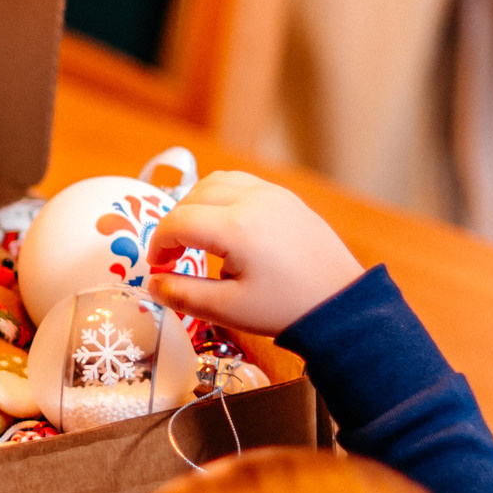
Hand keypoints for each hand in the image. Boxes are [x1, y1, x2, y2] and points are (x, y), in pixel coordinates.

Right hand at [141, 171, 365, 336]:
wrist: (340, 304)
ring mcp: (273, 195)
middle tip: (173, 256)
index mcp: (236, 227)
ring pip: (217, 182)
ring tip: (195, 236)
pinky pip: (243, 184)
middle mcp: (253, 200)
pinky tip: (225, 226)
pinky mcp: (287, 198)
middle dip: (175, 224)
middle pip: (194, 196)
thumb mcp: (228, 310)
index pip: (178, 222)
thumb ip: (183, 294)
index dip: (158, 244)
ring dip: (196, 204)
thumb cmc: (285, 309)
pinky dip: (222, 198)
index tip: (158, 267)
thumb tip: (152, 284)